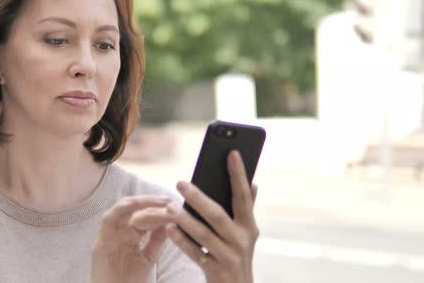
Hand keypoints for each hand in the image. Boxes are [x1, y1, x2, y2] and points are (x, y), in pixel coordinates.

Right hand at [90, 195, 171, 282]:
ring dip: (141, 202)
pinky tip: (136, 204)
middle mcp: (119, 231)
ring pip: (123, 208)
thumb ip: (156, 240)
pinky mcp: (100, 241)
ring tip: (161, 202)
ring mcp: (109, 234)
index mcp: (130, 234)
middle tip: (171, 203)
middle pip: (137, 211)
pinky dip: (121, 209)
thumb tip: (169, 222)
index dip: (161, 211)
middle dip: (155, 205)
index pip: (146, 216)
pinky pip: (108, 218)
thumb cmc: (129, 282)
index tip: (177, 209)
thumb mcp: (147, 258)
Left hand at [165, 151, 259, 282]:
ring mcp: (229, 257)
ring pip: (204, 234)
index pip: (243, 196)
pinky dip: (182, 241)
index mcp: (249, 227)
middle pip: (218, 215)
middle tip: (180, 182)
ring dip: (185, 219)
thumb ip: (247, 210)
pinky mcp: (216, 271)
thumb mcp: (246, 235)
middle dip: (199, 197)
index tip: (232, 153)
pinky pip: (196, 253)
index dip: (239, 174)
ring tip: (169, 206)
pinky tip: (169, 229)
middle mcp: (241, 240)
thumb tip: (254, 183)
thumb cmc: (236, 256)